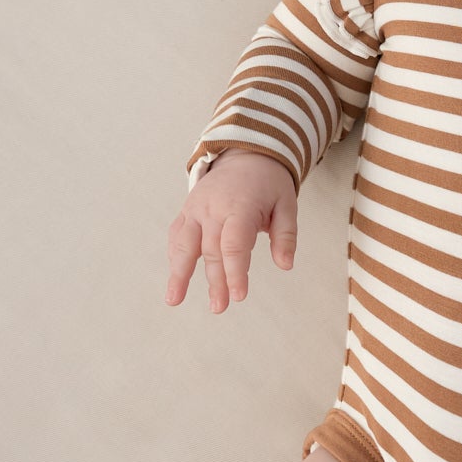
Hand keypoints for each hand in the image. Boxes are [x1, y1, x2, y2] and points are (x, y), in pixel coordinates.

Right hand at [165, 150, 297, 312]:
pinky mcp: (187, 210)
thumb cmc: (268, 184)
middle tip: (219, 307)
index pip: (234, 245)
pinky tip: (175, 279)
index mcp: (240, 206)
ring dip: (179, 274)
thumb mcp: (287, 204)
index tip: (238, 296)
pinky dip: (175, 256)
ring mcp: (196, 208)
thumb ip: (286, 235)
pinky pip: (177, 235)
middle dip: (214, 281)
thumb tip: (286, 264)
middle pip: (211, 250)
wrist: (245, 154)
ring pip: (184, 244)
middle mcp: (213, 207)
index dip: (235, 272)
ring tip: (174, 300)